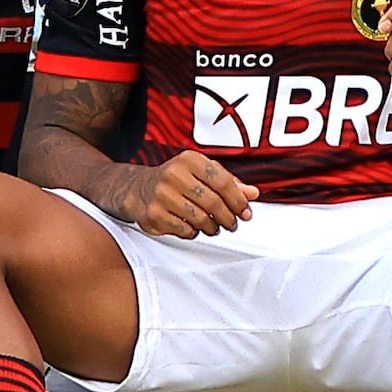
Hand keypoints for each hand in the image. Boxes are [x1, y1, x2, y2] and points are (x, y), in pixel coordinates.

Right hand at [116, 150, 256, 239]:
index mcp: (189, 159)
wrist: (138, 189)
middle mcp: (174, 174)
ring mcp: (162, 195)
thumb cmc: (177, 180)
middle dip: (228, 218)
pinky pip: (185, 230)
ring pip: (200, 219)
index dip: (238, 200)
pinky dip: (194, 232)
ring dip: (212, 227)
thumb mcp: (201, 173)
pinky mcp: (154, 215)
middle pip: (213, 202)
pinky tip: (193, 227)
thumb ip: (228, 182)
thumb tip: (253, 193)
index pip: (222, 181)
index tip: (246, 213)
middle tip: (232, 224)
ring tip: (214, 227)